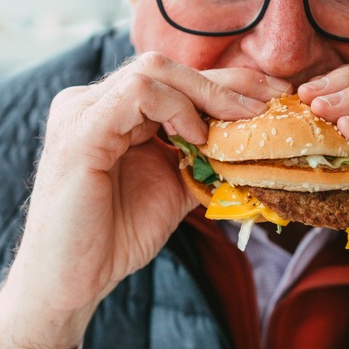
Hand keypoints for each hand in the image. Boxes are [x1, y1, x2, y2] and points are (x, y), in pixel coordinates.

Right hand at [0, 54, 286, 348]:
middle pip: (168, 68)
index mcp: (113, 111)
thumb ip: (203, 157)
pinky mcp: (80, 131)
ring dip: (207, 93)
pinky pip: (136, 95)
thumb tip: (253, 142)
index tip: (275, 95)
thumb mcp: (174, 187)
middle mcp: (93, 102)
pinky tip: (197, 136)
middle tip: (272, 101)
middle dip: (227, 82)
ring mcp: (82, 112)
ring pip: (154, 71)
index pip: (175, 79)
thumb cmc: (116, 235)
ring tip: (238, 121)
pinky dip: (175, 108)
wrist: (73, 280)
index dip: (228, 82)